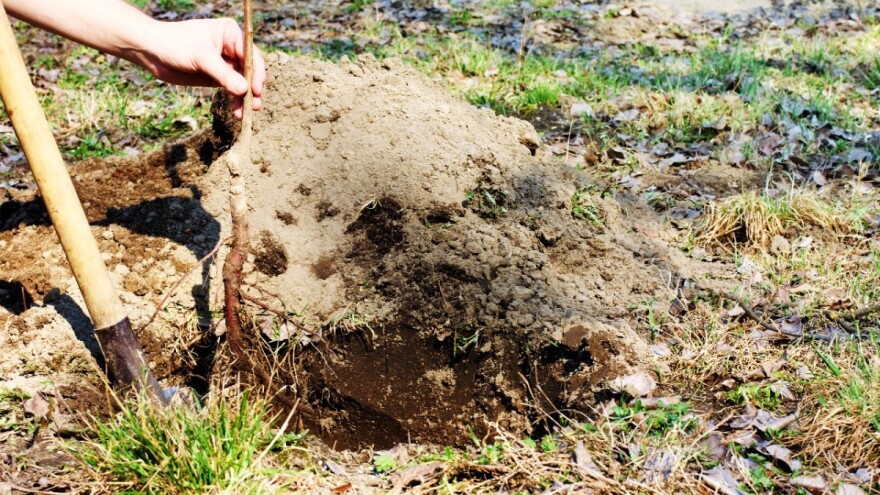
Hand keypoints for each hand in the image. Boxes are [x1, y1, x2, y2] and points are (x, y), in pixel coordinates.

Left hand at [135, 18, 265, 118]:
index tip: (256, 90)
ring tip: (244, 113)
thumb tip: (245, 90)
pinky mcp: (218, 76)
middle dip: (252, 89)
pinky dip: (235, 100)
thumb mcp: (202, 58)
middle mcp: (232, 47)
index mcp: (231, 34)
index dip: (256, 73)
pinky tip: (236, 111)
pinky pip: (232, 89)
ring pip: (243, 82)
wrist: (151, 51)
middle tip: (254, 106)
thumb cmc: (175, 44)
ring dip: (245, 98)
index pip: (252, 55)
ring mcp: (226, 62)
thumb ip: (224, 75)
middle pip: (250, 70)